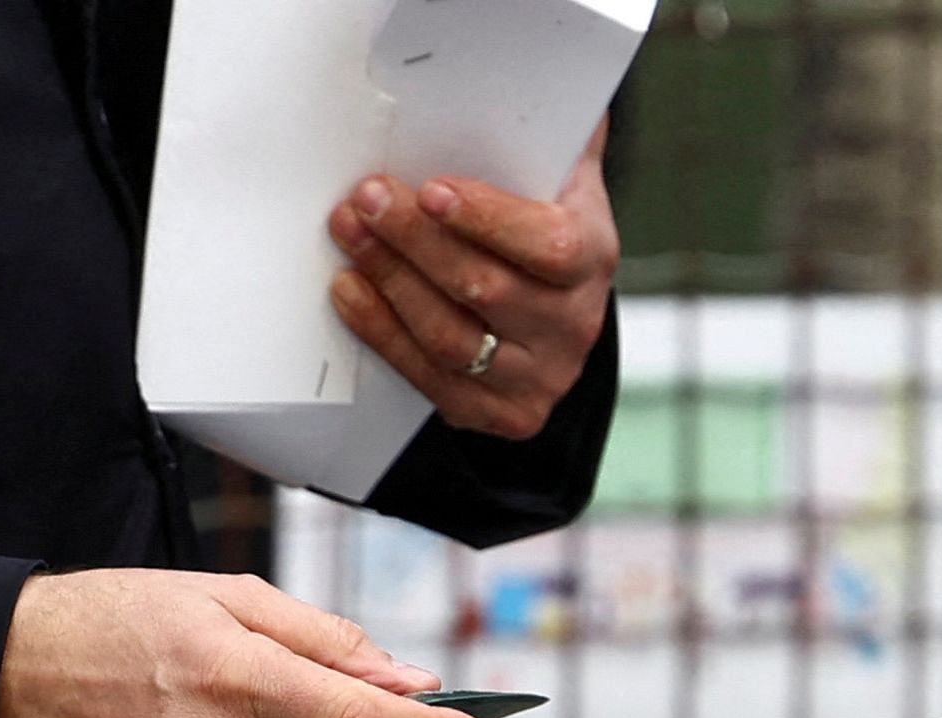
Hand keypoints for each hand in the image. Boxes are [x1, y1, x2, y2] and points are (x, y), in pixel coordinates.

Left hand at [328, 123, 617, 440]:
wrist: (555, 322)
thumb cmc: (544, 238)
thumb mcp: (559, 184)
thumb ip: (554, 139)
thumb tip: (554, 80)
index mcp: (591, 258)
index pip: (547, 246)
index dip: (488, 220)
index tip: (434, 190)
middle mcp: (572, 325)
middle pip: (485, 289)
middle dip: (415, 242)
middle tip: (365, 200)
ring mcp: (540, 375)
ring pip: (452, 338)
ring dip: (390, 284)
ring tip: (349, 236)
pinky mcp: (506, 413)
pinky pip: (433, 380)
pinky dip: (384, 336)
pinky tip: (353, 293)